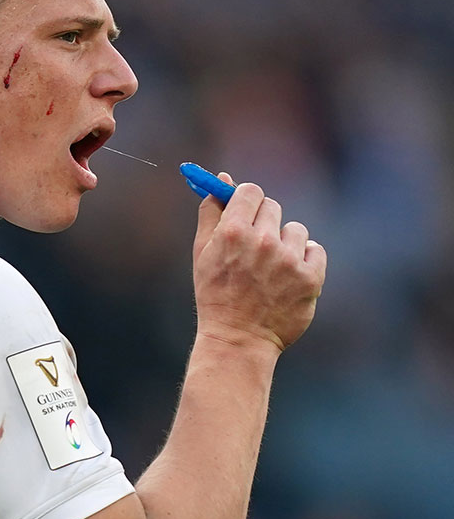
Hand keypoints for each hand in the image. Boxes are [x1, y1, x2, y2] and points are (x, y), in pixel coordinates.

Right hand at [191, 174, 326, 351]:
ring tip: (271, 268)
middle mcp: (262, 242)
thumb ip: (211, 212)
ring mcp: (288, 260)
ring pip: (295, 229)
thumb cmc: (216, 293)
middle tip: (256, 247)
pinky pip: (315, 249)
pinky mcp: (310, 277)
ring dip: (285, 243)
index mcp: (232, 232)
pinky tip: (288, 277)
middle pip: (273, 206)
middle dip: (264, 222)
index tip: (246, 212)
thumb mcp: (203, 252)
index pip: (250, 191)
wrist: (238, 339)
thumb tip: (223, 179)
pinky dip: (305, 260)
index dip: (247, 200)